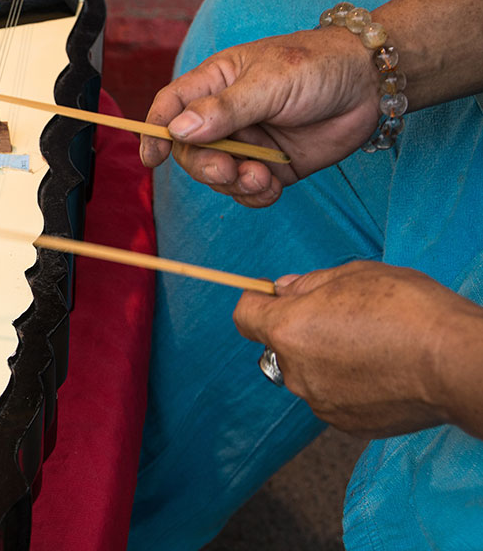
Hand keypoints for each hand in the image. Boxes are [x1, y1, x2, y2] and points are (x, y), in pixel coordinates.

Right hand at [141, 27, 380, 206]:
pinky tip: (271, 187)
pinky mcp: (271, 166)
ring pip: (217, 174)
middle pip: (190, 149)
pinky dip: (253, 195)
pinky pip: (248, 190)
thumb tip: (179, 128)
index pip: (171, 106)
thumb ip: (226, 109)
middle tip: (227, 170)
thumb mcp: (270, 82)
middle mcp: (225, 114)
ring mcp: (249, 142)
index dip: (155, 131)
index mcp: (216, 83)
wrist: (373, 84)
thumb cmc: (319, 65)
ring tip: (260, 178)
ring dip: (232, 184)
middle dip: (204, 166)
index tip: (153, 158)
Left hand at [233, 262, 482, 438]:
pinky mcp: (346, 424)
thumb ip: (308, 283)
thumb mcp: (354, 274)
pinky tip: (381, 371)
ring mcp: (319, 401)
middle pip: (280, 346)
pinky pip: (333, 397)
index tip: (271, 296)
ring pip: (308, 373)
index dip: (257, 301)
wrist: (455, 362)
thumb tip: (284, 290)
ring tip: (371, 346)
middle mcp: (295, 371)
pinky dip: (348, 385)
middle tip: (342, 317)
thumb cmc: (409, 311)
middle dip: (300, 330)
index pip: (245, 316)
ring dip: (325, 359)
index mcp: (288, 329)